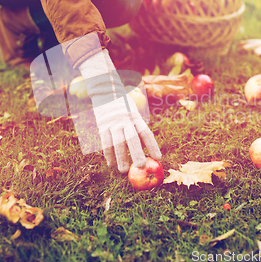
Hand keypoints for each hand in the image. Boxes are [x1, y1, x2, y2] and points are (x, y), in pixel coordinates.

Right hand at [79, 49, 161, 171]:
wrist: (104, 90)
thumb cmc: (122, 105)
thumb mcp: (132, 112)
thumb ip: (136, 127)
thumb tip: (144, 147)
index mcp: (135, 116)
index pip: (145, 132)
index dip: (152, 146)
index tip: (158, 158)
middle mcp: (125, 119)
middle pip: (132, 139)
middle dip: (137, 153)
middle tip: (141, 166)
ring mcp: (112, 122)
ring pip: (117, 143)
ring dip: (120, 158)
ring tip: (124, 170)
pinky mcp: (102, 125)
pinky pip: (105, 142)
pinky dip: (108, 154)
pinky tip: (111, 164)